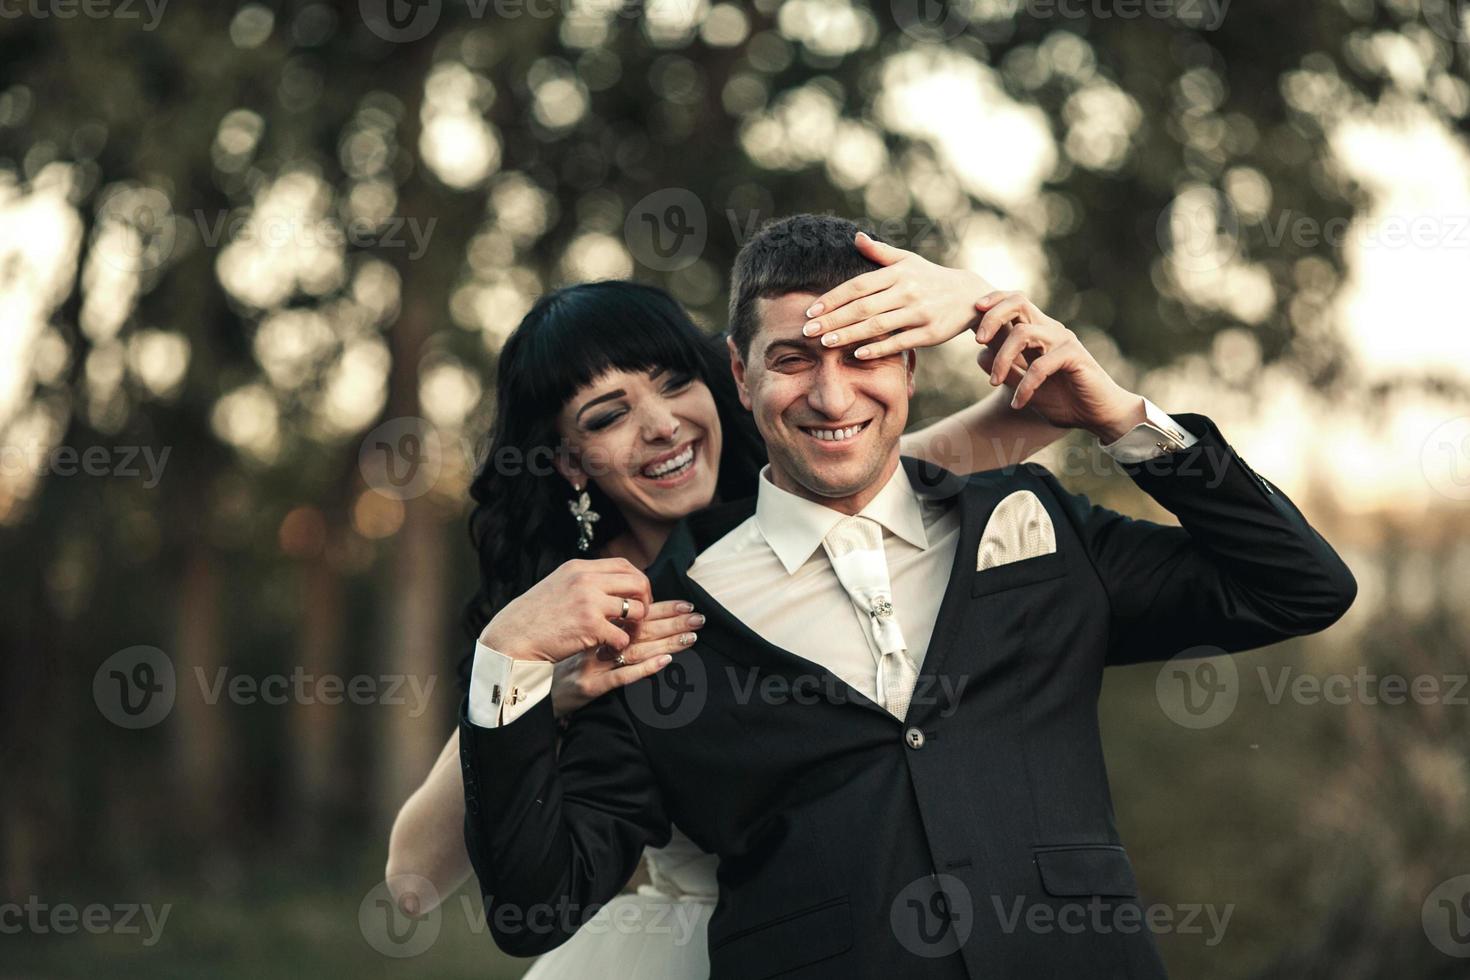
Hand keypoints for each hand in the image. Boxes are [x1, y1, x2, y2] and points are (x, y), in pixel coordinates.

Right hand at [480, 558, 653, 663]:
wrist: (512, 637)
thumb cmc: (532, 616)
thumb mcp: (557, 584)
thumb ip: (582, 580)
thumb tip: (608, 584)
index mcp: (578, 568)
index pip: (623, 565)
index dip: (637, 581)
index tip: (636, 597)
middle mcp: (586, 580)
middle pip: (638, 583)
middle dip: (645, 601)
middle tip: (638, 618)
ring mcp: (590, 603)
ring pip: (636, 609)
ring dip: (635, 625)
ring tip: (625, 634)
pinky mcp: (590, 627)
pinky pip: (622, 635)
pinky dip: (620, 645)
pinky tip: (609, 649)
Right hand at [549, 601, 703, 716]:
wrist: (509, 664)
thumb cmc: (537, 641)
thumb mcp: (561, 616)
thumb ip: (587, 607)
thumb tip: (614, 600)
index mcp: (584, 609)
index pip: (627, 600)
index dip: (659, 602)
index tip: (682, 601)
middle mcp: (588, 629)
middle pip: (638, 621)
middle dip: (671, 617)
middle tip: (699, 615)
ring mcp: (589, 659)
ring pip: (636, 646)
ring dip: (666, 639)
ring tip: (692, 635)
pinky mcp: (587, 683)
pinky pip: (620, 675)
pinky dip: (644, 668)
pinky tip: (666, 661)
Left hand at [800, 232, 996, 359]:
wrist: (970, 295)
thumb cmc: (930, 277)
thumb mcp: (908, 260)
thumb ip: (880, 252)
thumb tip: (856, 237)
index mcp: (898, 273)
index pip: (858, 286)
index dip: (832, 298)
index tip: (811, 311)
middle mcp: (907, 291)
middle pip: (862, 307)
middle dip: (832, 320)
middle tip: (807, 331)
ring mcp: (919, 313)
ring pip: (878, 326)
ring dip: (849, 335)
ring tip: (825, 343)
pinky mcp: (930, 333)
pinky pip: (900, 343)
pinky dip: (878, 349)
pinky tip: (857, 355)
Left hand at [974, 291, 1144, 442]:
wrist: (1097, 415)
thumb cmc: (1062, 399)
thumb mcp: (1025, 386)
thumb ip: (1006, 370)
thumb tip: (980, 354)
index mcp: (1038, 331)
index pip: (1014, 302)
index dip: (993, 301)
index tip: (974, 310)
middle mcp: (1050, 329)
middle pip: (1018, 302)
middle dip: (993, 317)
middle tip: (978, 340)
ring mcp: (1063, 340)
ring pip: (1022, 333)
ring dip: (1002, 358)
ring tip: (993, 383)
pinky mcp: (1074, 356)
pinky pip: (1040, 365)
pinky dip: (1025, 386)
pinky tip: (1019, 404)